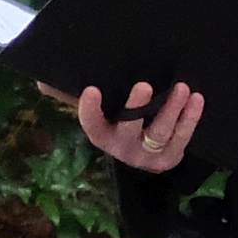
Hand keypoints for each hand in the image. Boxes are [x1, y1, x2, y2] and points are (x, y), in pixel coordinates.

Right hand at [50, 79, 201, 171]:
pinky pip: (183, 138)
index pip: (91, 125)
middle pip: (129, 129)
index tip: (91, 90)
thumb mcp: (99, 109)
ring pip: (160, 133)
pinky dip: (190, 118)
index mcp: (102, 135)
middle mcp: (123, 148)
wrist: (147, 151)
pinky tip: (196, 99)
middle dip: (136, 108)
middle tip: (143, 85)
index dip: (89, 110)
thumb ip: (71, 93)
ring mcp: (148, 155)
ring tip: (181, 87)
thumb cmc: (118, 119)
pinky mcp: (171, 157)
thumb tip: (41, 80)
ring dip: (171, 110)